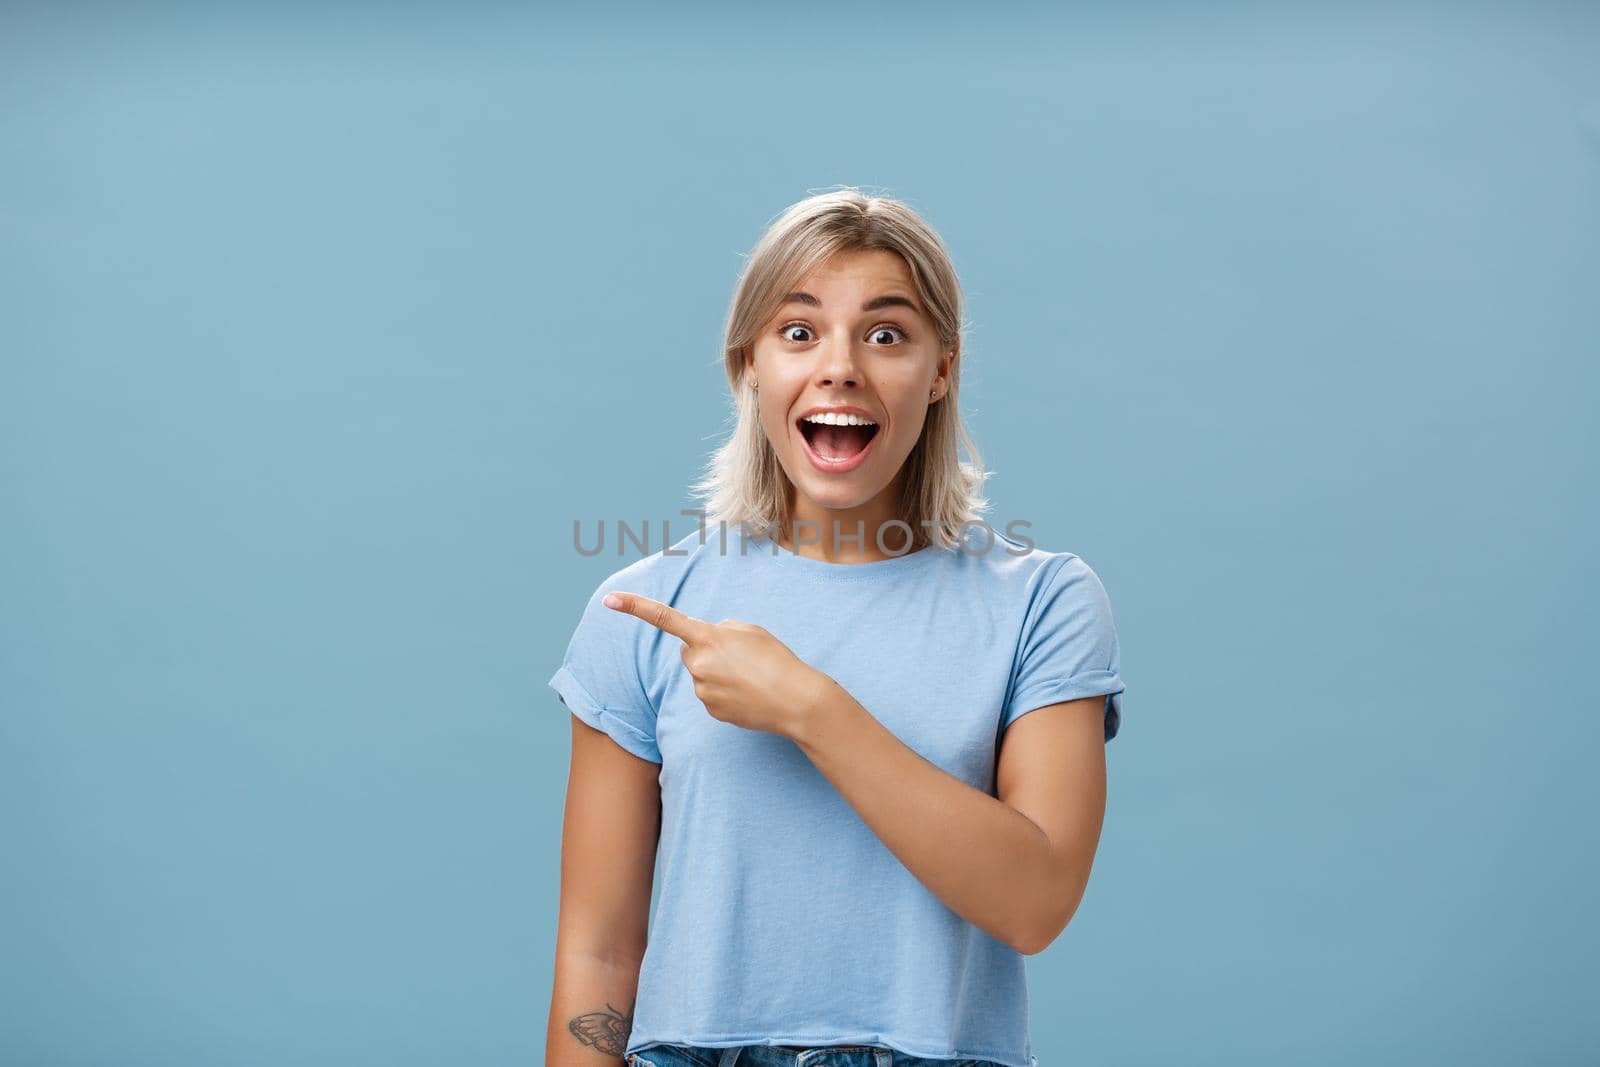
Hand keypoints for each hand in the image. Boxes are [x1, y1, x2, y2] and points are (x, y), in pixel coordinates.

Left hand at [602, 591, 831, 739]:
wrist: (795, 701)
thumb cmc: (777, 659)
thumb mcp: (750, 630)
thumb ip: (721, 630)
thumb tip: (706, 643)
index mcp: (707, 637)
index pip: (664, 618)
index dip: (635, 606)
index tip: (609, 600)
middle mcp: (698, 664)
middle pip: (689, 651)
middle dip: (706, 651)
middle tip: (739, 658)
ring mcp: (702, 690)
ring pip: (701, 675)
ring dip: (718, 673)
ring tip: (749, 677)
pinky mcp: (710, 711)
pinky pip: (710, 695)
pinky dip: (725, 693)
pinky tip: (747, 694)